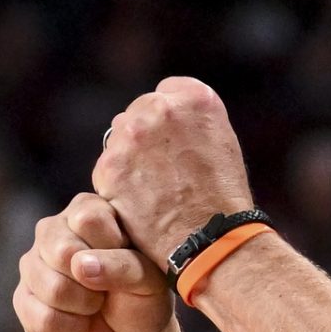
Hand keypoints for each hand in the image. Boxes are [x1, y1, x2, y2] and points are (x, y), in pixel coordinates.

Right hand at [15, 192, 173, 331]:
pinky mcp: (22, 301)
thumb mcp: (149, 278)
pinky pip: (44, 319)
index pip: (88, 218)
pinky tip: (81, 324)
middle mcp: (52, 230)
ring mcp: (32, 264)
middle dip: (96, 282)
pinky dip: (73, 329)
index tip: (128, 262)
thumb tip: (81, 265)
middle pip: (63, 251)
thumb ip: (123, 264)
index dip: (112, 246)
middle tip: (109, 288)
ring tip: (96, 305)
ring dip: (86, 307)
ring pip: (53, 288)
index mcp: (86, 210)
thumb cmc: (142, 297)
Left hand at [92, 77, 254, 267]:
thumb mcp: (221, 143)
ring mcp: (132, 136)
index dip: (171, 120)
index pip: (168, 93)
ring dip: (129, 158)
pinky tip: (140, 202)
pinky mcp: (110, 166)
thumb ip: (192, 123)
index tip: (176, 141)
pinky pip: (107, 168)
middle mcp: (161, 109)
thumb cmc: (223, 198)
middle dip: (146, 136)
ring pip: (119, 138)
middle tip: (163, 169)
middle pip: (139, 112)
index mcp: (196, 99)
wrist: (211, 238)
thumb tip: (167, 124)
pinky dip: (117, 184)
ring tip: (154, 188)